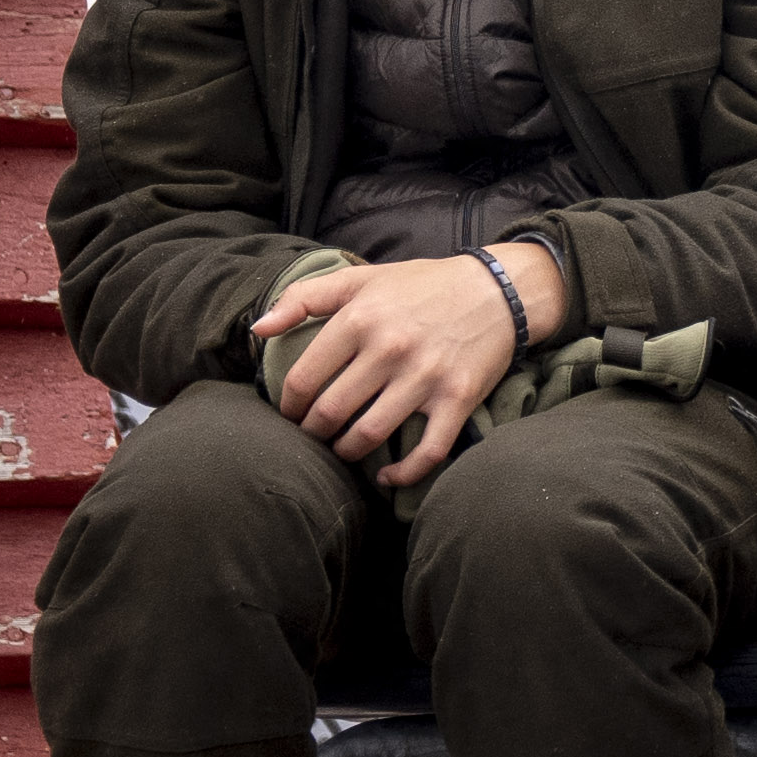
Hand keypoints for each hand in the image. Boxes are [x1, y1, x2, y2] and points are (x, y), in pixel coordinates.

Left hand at [256, 241, 545, 480]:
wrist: (498, 291)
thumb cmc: (422, 285)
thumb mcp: (361, 279)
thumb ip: (303, 298)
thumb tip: (257, 329)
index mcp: (360, 318)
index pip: (304, 378)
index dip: (288, 406)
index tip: (290, 414)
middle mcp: (390, 349)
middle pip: (330, 413)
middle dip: (312, 434)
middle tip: (311, 437)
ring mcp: (425, 378)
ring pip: (368, 436)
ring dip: (346, 453)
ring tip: (340, 451)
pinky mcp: (457, 400)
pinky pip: (427, 452)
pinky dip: (403, 474)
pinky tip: (387, 478)